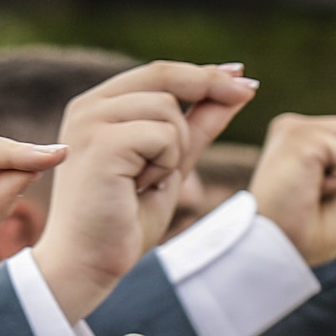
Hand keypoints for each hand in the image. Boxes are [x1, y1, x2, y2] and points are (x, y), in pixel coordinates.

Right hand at [31, 67, 239, 321]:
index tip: (243, 76)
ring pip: (169, 110)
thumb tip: (238, 88)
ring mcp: (90, 121)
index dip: (204, 73)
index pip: (158, 73)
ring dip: (176, 149)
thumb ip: (199, 126)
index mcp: (98, 107)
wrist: (88, 262)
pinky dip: (165, 164)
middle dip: (210, 88)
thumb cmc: (124, 219)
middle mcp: (88, 106)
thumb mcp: (171, 164)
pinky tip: (139, 187)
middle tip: (247, 95)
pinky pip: (163, 135)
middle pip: (165, 75)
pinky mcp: (101, 142)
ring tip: (147, 181)